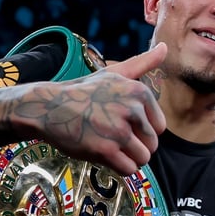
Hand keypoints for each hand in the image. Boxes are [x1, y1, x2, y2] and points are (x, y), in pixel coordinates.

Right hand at [30, 42, 167, 175]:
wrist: (50, 107)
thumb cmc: (85, 92)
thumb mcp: (114, 73)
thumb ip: (143, 63)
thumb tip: (164, 46)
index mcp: (139, 91)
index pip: (160, 127)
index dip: (143, 131)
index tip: (124, 124)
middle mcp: (132, 109)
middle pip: (152, 145)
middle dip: (136, 147)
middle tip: (113, 137)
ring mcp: (118, 130)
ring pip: (143, 158)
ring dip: (129, 159)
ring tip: (111, 147)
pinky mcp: (105, 149)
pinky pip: (129, 169)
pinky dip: (120, 168)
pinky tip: (106, 156)